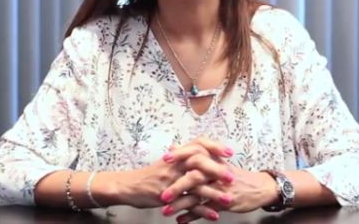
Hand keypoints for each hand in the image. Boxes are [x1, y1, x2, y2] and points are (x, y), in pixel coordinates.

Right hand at [107, 137, 233, 208]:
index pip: (198, 144)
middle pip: (199, 162)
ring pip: (195, 185)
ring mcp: (171, 181)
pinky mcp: (167, 197)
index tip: (229, 153)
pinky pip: (187, 204)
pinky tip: (214, 215)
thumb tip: (194, 148)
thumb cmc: (148, 175)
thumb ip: (181, 156)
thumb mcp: (165, 162)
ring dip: (214, 193)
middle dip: (217, 169)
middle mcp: (174, 165)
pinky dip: (202, 210)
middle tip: (231, 177)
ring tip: (228, 199)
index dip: (214, 146)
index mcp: (177, 155)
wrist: (127, 186)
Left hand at [164, 164, 279, 222]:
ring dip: (181, 204)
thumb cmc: (235, 175)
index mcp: (214, 160)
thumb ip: (196, 155)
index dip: (180, 156)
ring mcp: (221, 188)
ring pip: (199, 196)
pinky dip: (192, 216)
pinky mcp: (226, 202)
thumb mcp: (217, 162)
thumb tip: (173, 146)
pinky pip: (206, 210)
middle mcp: (217, 173)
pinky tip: (180, 220)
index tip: (164, 159)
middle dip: (177, 186)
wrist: (259, 187)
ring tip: (166, 211)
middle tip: (162, 195)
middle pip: (195, 177)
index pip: (196, 154)